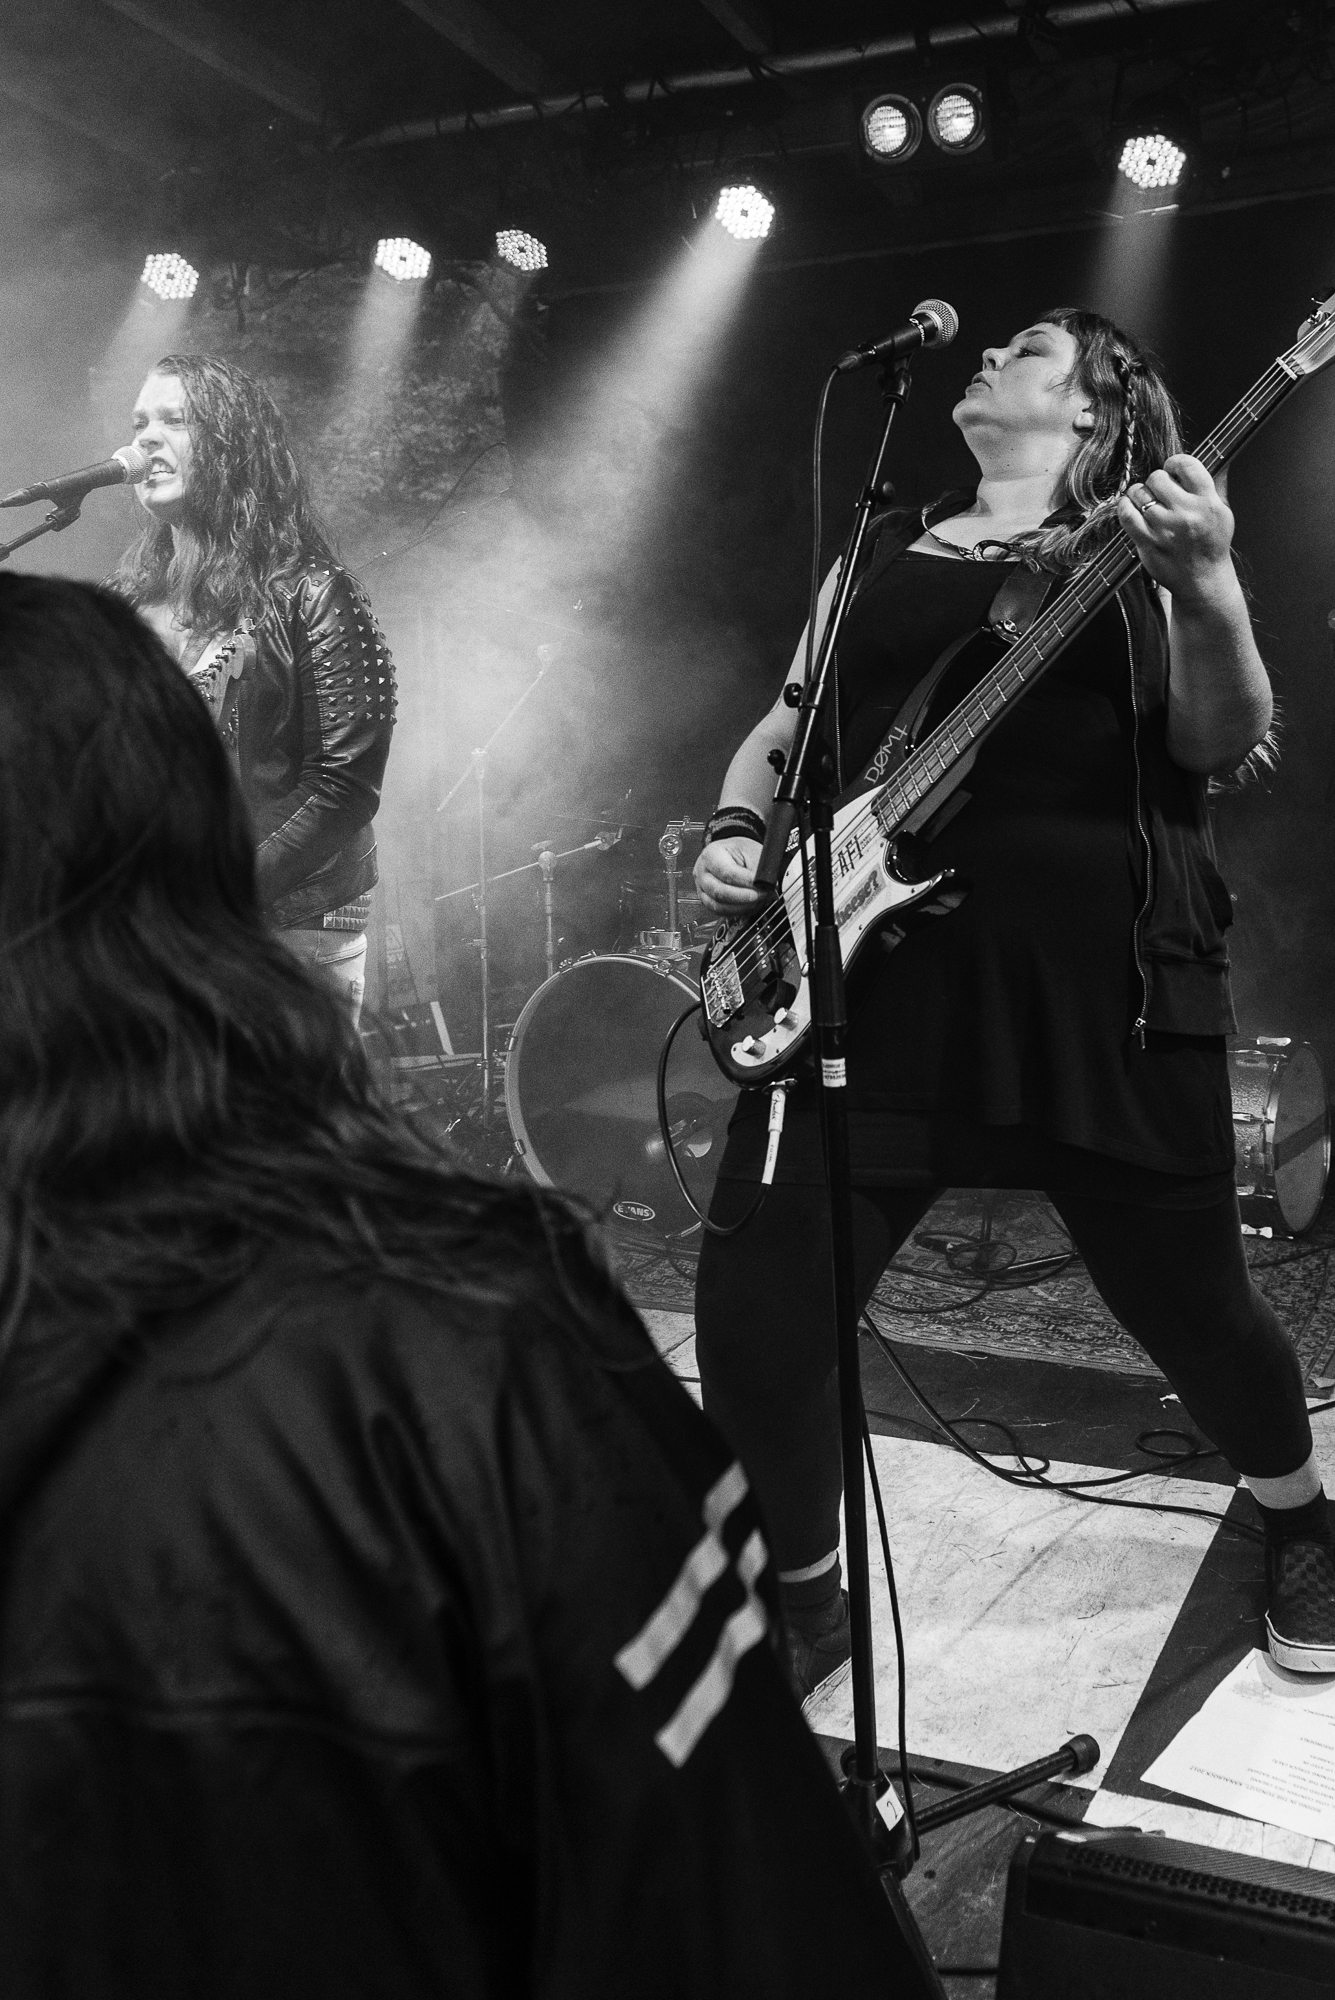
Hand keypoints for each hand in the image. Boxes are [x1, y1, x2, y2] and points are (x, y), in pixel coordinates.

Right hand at [694, 836, 763, 913]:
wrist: (731, 855)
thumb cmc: (740, 852)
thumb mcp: (752, 852)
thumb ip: (758, 869)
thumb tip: (765, 886)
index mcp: (711, 855)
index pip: (727, 873)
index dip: (746, 882)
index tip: (763, 886)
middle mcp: (702, 873)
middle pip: (719, 892)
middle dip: (745, 897)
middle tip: (762, 895)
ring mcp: (702, 889)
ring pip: (718, 906)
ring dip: (742, 907)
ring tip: (757, 901)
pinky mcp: (707, 901)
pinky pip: (720, 912)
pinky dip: (737, 912)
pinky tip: (749, 906)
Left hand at [1118, 454, 1236, 609]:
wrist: (1203, 581)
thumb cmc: (1212, 545)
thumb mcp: (1223, 512)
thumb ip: (1215, 484)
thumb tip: (1213, 454)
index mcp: (1208, 502)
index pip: (1186, 465)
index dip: (1174, 463)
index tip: (1171, 469)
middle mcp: (1187, 514)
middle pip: (1158, 478)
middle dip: (1157, 481)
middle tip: (1159, 491)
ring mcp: (1165, 529)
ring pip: (1140, 494)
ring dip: (1139, 494)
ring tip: (1146, 501)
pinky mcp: (1147, 543)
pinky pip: (1126, 514)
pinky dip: (1125, 506)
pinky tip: (1130, 507)